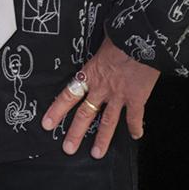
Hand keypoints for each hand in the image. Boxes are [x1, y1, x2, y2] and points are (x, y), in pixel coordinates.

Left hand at [39, 35, 160, 158]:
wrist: (141, 38)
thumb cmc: (120, 36)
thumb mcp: (101, 45)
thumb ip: (98, 57)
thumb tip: (99, 55)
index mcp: (89, 74)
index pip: (68, 95)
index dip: (57, 111)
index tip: (47, 124)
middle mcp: (101, 88)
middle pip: (84, 114)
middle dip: (75, 133)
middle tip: (68, 148)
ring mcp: (119, 95)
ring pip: (107, 121)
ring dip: (102, 139)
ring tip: (96, 153)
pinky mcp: (137, 98)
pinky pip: (134, 117)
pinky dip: (135, 127)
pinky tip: (136, 136)